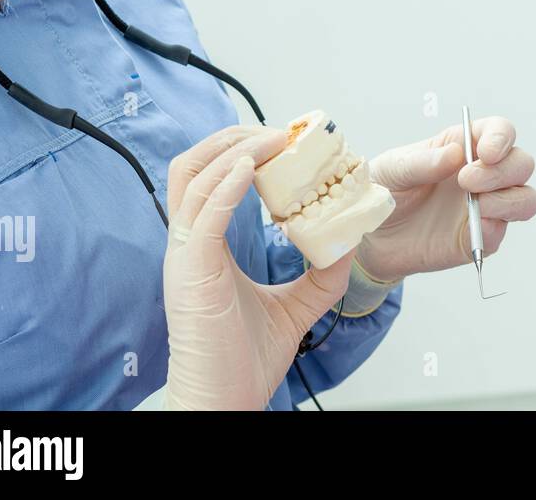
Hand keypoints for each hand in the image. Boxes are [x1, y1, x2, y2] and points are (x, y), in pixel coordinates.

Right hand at [161, 126, 353, 410]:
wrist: (227, 403)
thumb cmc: (245, 361)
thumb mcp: (296, 305)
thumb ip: (320, 273)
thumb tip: (351, 241)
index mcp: (205, 247)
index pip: (211, 179)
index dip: (242, 150)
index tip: (285, 140)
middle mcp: (189, 244)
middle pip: (193, 165)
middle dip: (234, 137)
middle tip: (281, 132)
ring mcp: (185, 256)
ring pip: (192, 177)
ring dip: (234, 149)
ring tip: (274, 140)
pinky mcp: (190, 272)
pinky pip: (203, 214)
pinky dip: (226, 184)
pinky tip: (251, 168)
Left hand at [355, 116, 535, 282]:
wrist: (371, 237)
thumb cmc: (384, 191)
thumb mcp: (392, 169)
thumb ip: (422, 161)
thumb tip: (456, 154)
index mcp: (464, 146)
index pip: (500, 132)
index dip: (501, 138)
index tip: (486, 153)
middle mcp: (483, 174)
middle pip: (521, 164)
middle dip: (503, 171)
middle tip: (467, 181)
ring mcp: (485, 207)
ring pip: (526, 199)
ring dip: (509, 200)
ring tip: (477, 205)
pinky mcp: (480, 238)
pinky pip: (501, 233)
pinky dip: (494, 229)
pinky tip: (474, 228)